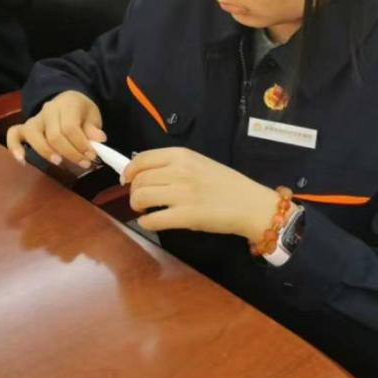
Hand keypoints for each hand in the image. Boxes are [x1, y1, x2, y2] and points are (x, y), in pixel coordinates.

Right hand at [5, 90, 105, 168]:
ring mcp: (35, 118)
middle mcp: (48, 110)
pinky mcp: (25, 127)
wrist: (68, 101)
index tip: (92, 155)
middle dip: (70, 153)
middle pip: (54, 135)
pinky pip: (13, 134)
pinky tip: (22, 161)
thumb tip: (98, 139)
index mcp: (67, 104)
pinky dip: (15, 147)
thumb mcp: (93, 116)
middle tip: (84, 163)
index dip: (81, 144)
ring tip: (59, 162)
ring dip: (46, 152)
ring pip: (33, 135)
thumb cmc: (81, 112)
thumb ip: (94, 128)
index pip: (70, 127)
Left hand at [122, 147, 283, 240]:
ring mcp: (182, 194)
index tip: (127, 179)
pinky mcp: (186, 216)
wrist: (251, 204)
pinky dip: (146, 222)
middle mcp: (179, 171)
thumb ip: (174, 165)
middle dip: (133, 191)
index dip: (129, 170)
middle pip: (139, 180)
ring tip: (144, 209)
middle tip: (139, 198)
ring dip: (136, 205)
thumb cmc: (226, 184)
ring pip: (140, 197)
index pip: (142, 159)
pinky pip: (152, 220)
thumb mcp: (199, 163)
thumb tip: (144, 173)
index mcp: (182, 155)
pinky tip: (151, 222)